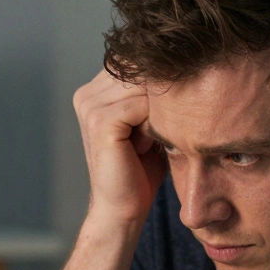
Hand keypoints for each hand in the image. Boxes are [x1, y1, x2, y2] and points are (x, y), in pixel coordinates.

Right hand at [73, 70, 166, 228]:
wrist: (123, 208)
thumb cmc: (140, 168)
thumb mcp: (148, 121)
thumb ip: (152, 92)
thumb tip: (182, 61)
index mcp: (94, 90)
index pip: (137, 61)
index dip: (160, 80)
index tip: (167, 111)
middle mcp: (86, 94)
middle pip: (142, 70)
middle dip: (162, 95)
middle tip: (158, 131)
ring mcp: (90, 106)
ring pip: (145, 86)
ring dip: (160, 110)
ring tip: (151, 139)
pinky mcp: (100, 122)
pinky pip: (142, 105)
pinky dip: (154, 123)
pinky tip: (147, 145)